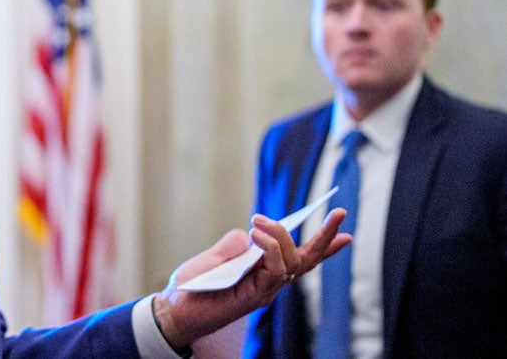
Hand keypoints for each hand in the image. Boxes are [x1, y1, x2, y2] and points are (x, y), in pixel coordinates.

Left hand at [151, 208, 349, 348]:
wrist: (175, 307)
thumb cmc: (195, 283)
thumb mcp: (216, 255)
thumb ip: (237, 244)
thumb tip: (251, 234)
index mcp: (264, 269)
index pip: (299, 256)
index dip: (324, 245)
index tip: (345, 230)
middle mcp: (270, 281)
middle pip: (306, 259)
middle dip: (326, 236)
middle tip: (340, 213)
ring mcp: (265, 289)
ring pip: (292, 262)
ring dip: (280, 236)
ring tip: (259, 222)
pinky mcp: (256, 297)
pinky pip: (275, 271)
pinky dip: (270, 250)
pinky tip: (257, 236)